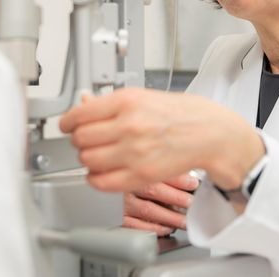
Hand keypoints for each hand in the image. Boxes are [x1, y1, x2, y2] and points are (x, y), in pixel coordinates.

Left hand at [59, 87, 264, 191]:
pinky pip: (101, 182)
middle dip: (79, 140)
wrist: (212, 133)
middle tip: (85, 138)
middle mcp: (129, 126)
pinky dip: (95, 178)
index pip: (79, 115)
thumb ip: (111, 104)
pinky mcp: (141, 176)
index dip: (67, 122)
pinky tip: (102, 171)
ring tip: (97, 153)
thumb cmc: (183, 113)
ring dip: (88, 158)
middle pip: (80, 139)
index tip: (66, 125)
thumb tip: (83, 106)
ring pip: (88, 160)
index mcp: (128, 101)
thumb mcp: (144, 96)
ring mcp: (134, 153)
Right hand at [123, 174, 199, 236]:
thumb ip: (162, 169)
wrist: (98, 191)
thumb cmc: (129, 180)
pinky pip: (137, 226)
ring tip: (185, 220)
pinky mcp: (118, 218)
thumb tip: (187, 176)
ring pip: (148, 209)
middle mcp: (126, 184)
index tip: (193, 183)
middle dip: (177, 197)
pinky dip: (155, 228)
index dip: (178, 178)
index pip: (157, 170)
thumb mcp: (143, 169)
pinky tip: (167, 229)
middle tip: (191, 203)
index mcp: (134, 168)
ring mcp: (121, 202)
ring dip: (170, 216)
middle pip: (153, 189)